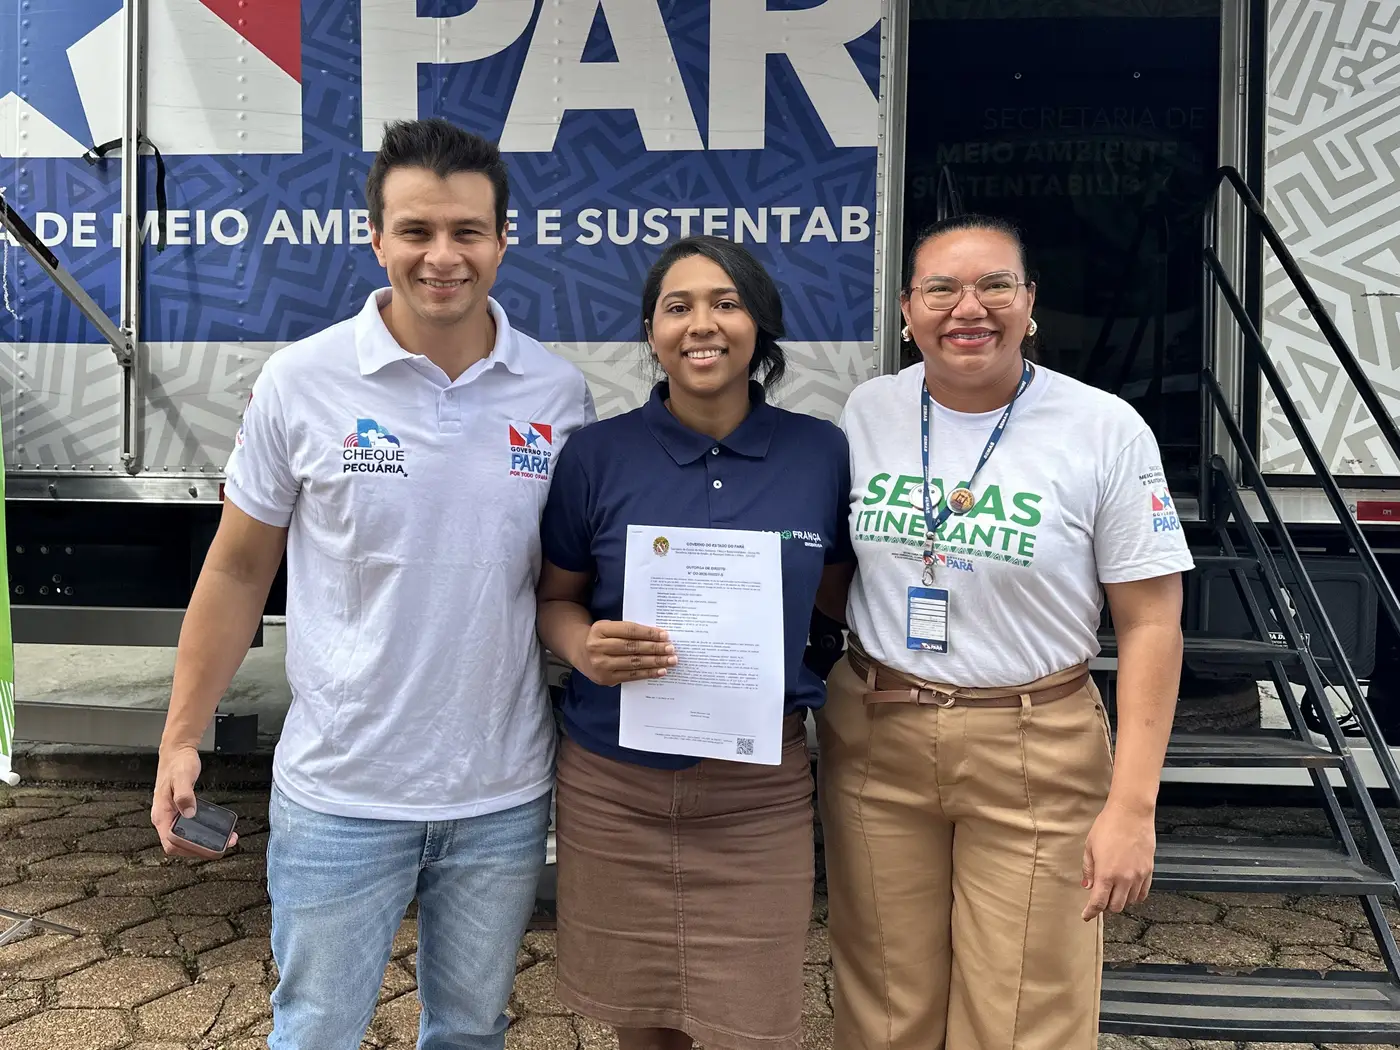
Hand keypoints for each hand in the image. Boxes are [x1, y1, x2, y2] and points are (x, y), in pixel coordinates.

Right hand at [151, 745, 237, 858]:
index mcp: (162, 814)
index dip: (189, 850)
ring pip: (185, 837)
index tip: (207, 850)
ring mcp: (172, 815)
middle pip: (179, 844)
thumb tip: (188, 813)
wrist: (177, 752)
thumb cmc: (177, 764)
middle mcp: (165, 818)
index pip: (171, 843)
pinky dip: (202, 832)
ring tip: (223, 841)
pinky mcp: (180, 811)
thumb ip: (185, 795)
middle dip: (200, 849)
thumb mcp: (183, 777)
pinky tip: (215, 830)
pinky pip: (189, 828)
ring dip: (203, 842)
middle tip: (221, 848)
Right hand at [577, 620, 676, 686]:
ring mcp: (601, 665)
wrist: (580, 651)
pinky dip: (648, 673)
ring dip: (655, 662)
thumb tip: (658, 637)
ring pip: (633, 663)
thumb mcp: (609, 627)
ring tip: (670, 661)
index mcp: (600, 629)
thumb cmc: (602, 637)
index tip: (665, 635)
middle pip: (632, 647)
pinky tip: (660, 671)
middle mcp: (598, 647)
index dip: (648, 633)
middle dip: (655, 648)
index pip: (629, 631)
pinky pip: (631, 676)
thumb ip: (629, 631)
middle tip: (671, 649)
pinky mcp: (606, 679)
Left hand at [1081, 800, 1154, 920]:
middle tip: (1099, 900)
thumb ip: (1089, 869)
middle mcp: (1124, 879)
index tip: (1086, 916)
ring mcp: (1139, 876)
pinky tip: (1128, 891)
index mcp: (1106, 874)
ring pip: (1130, 902)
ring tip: (1113, 893)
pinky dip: (1134, 896)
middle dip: (1105, 907)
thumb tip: (1087, 886)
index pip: (1098, 902)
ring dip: (1120, 901)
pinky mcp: (1149, 871)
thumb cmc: (1107, 826)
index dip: (1091, 912)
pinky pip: (1143, 893)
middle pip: (1116, 907)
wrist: (1131, 813)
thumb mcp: (1090, 846)